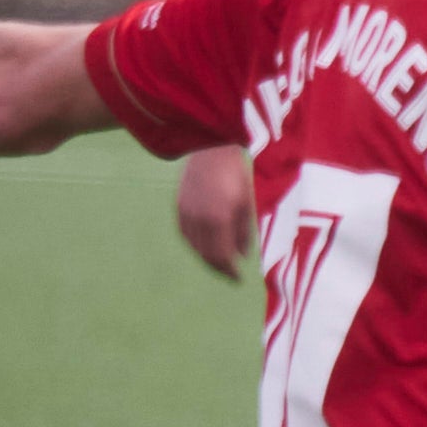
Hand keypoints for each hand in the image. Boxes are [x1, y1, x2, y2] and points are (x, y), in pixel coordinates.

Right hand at [175, 142, 257, 277]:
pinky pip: (185, 233)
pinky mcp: (179, 206)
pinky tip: (205, 246)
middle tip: (230, 275)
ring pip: (194, 246)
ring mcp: (185, 212)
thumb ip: (244, 232)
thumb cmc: (236, 173)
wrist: (210, 147)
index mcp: (218, 218)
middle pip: (206, 254)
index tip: (239, 279)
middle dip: (219, 268)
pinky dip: (195, 244)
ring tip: (220, 263)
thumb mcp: (247, 203)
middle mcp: (198, 219)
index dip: (229, 271)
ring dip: (207, 258)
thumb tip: (242, 256)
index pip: (221, 256)